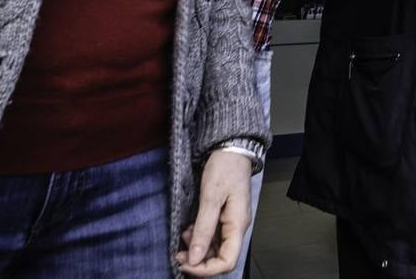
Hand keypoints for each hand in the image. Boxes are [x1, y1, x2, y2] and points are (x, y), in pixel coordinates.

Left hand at [175, 149, 253, 275]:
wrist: (231, 148)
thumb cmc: (226, 168)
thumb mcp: (211, 197)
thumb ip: (203, 229)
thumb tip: (195, 257)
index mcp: (237, 224)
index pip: (227, 261)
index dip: (206, 269)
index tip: (186, 263)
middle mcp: (236, 227)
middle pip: (220, 258)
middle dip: (198, 260)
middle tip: (178, 253)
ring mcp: (230, 222)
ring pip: (214, 248)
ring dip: (197, 248)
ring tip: (184, 236)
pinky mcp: (223, 217)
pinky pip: (212, 236)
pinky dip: (198, 237)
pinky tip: (189, 229)